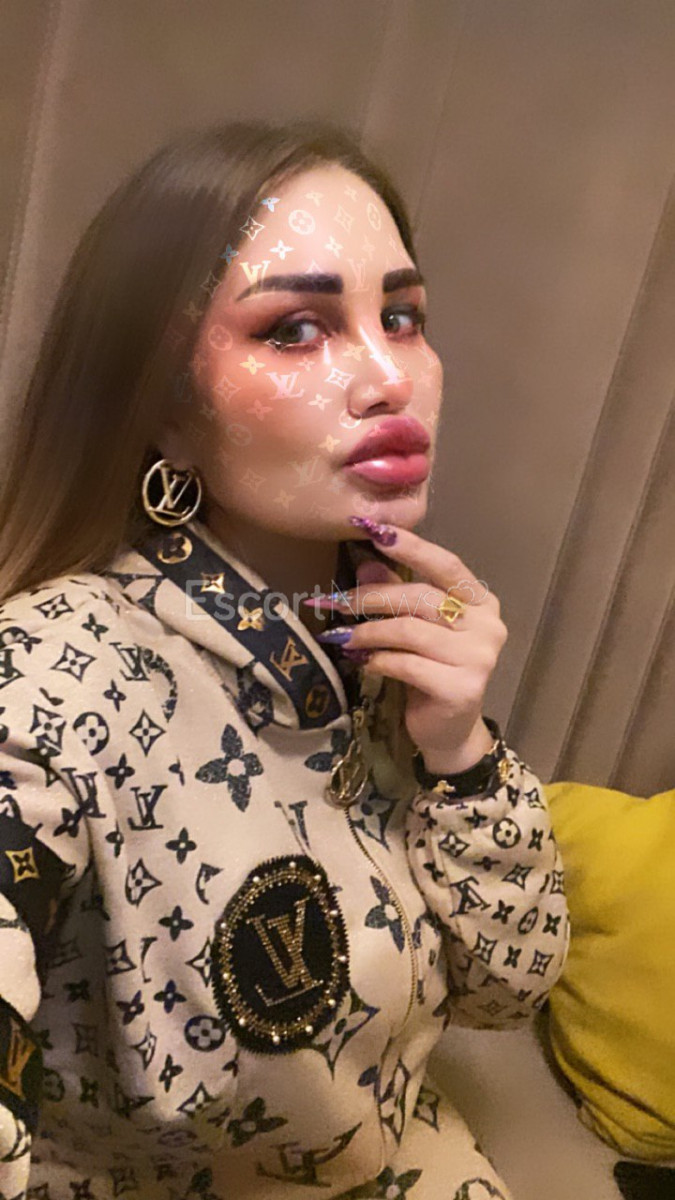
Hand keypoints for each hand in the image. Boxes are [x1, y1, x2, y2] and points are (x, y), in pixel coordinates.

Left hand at [307, 522, 507, 771]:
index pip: (446, 565)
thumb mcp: (414, 629)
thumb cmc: (432, 673)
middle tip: (333, 602)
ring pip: (409, 631)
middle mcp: (487, 626)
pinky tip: (363, 663)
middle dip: (370, 597)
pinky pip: (407, 664)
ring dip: (368, 633)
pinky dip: (378, 661)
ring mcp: (479, 658)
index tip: (373, 530)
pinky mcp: (462, 688)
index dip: (411, 546)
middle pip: (421, 597)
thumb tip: (366, 562)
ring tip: (342, 639)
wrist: (449, 732)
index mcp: (481, 603)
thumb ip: (397, 594)